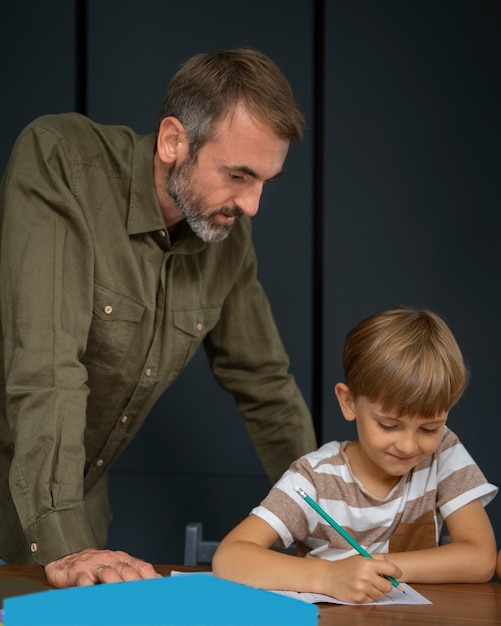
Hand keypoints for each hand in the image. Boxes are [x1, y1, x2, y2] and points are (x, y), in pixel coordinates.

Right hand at [44, 548, 160, 587]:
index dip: (151, 577)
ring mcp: (94, 566)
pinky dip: (90, 589)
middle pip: (127, 571)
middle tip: (144, 597)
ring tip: (124, 597)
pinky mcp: (77, 573)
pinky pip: (84, 581)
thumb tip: (154, 583)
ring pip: (108, 574)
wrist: (65, 559)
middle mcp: (110, 560)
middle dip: (137, 584)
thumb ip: (132, 573)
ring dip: (117, 585)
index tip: (160, 587)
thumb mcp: (115, 566)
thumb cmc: (93, 566)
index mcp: (122, 559)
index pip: (141, 566)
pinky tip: (95, 594)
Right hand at [324, 554, 401, 603]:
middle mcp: (366, 576)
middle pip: (388, 586)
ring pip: (381, 594)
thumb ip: (378, 559)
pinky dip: (368, 596)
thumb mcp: (361, 557)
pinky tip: (360, 589)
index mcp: (368, 563)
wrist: (328, 576)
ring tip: (366, 584)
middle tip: (377, 580)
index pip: (391, 569)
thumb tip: (394, 570)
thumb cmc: (346, 566)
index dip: (397, 573)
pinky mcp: (359, 599)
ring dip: (376, 590)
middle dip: (385, 584)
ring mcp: (362, 589)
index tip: (396, 574)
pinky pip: (372, 600)